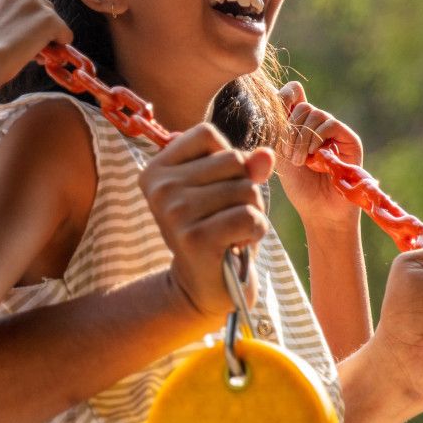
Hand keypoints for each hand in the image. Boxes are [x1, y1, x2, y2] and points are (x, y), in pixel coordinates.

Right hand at [0, 0, 71, 88]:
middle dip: (34, 24)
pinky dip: (59, 44)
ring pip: (51, 19)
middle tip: (24, 46)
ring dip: (45, 35)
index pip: (17, 0)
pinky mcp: (49, 18)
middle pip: (37, 6)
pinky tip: (47, 56)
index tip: (11, 35)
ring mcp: (34, 2)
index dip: (17, 20)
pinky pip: (64, 33)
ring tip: (32, 53)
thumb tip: (19, 29)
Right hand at [139, 123, 273, 317]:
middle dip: (245, 187)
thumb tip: (266, 156)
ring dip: (253, 211)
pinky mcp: (195, 239)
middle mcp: (160, 188)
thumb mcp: (228, 191)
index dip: (228, 157)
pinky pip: (249, 216)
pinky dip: (257, 230)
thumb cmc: (217, 231)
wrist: (205, 287)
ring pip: (245, 189)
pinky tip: (240, 244)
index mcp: (157, 170)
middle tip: (228, 216)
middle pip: (232, 160)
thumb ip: (246, 167)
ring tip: (233, 232)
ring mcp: (175, 213)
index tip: (216, 188)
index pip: (207, 134)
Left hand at [273, 82, 364, 228]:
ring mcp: (335, 131)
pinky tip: (314, 157)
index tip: (275, 125)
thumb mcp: (282, 153)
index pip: (292, 93)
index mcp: (301, 124)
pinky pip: (329, 123)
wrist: (320, 210)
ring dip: (301, 139)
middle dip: (290, 130)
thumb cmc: (300, 186)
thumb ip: (282, 124)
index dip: (282, 100)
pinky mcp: (349, 139)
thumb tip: (286, 89)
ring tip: (300, 162)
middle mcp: (319, 124)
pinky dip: (317, 138)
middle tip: (290, 156)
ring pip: (313, 113)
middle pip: (301, 105)